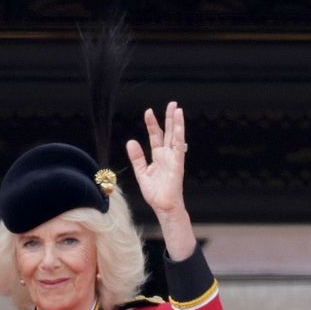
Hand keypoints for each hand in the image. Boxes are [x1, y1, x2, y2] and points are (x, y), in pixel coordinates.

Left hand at [126, 101, 186, 216]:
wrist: (163, 206)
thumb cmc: (156, 193)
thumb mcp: (141, 173)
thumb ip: (137, 158)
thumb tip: (131, 142)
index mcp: (158, 156)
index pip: (156, 136)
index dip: (153, 124)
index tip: (149, 112)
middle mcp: (167, 155)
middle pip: (169, 132)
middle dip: (169, 118)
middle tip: (172, 103)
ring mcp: (174, 158)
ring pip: (176, 137)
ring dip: (177, 123)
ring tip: (177, 109)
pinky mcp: (178, 164)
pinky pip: (179, 147)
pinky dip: (179, 136)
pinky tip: (179, 125)